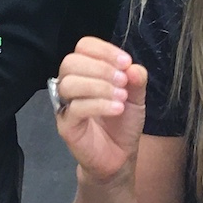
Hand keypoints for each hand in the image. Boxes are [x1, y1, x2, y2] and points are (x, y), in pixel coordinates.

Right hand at [54, 37, 149, 184]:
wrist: (119, 155)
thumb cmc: (123, 122)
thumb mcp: (137, 97)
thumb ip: (137, 80)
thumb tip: (133, 67)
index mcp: (86, 71)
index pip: (84, 46)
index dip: (104, 50)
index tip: (126, 63)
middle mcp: (71, 84)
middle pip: (71, 62)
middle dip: (101, 67)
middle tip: (123, 81)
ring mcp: (65, 105)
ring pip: (70, 83)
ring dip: (100, 86)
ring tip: (122, 97)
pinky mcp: (66, 125)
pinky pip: (75, 108)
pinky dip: (99, 105)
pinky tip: (117, 109)